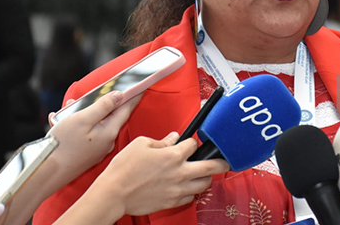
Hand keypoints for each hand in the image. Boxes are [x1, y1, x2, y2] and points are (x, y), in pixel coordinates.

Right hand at [47, 90, 141, 182]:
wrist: (45, 172)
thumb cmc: (63, 146)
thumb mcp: (83, 120)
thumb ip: (103, 106)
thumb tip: (120, 96)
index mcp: (109, 132)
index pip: (126, 109)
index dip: (133, 96)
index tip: (140, 86)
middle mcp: (107, 141)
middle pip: (110, 115)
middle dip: (101, 103)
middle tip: (94, 94)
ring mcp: (97, 148)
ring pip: (95, 123)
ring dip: (84, 113)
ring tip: (68, 107)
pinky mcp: (87, 153)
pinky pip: (86, 133)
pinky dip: (76, 125)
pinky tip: (60, 121)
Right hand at [96, 133, 229, 215]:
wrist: (114, 193)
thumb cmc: (124, 168)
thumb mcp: (141, 144)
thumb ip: (161, 140)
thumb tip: (173, 137)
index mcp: (173, 155)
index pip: (194, 144)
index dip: (193, 142)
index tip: (191, 143)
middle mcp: (180, 172)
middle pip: (211, 166)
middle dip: (221, 162)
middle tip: (225, 161)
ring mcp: (178, 188)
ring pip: (204, 184)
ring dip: (207, 178)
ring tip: (206, 174)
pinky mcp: (173, 201)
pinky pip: (191, 196)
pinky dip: (192, 191)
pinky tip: (189, 186)